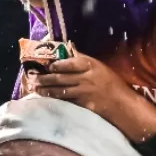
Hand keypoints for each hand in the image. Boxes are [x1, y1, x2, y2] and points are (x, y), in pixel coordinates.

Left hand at [27, 52, 150, 135]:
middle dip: (45, 78)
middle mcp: (86, 78)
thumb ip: (82, 60)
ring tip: (36, 89)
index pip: (68, 63)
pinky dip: (56, 101)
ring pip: (61, 91)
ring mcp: (84, 92)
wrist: (121, 102)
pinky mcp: (83, 105)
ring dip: (46, 90)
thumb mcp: (99, 67)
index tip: (46, 66)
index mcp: (90, 65)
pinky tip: (48, 100)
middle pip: (61, 77)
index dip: (55, 65)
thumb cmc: (110, 83)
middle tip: (33, 79)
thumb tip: (68, 50)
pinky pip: (67, 102)